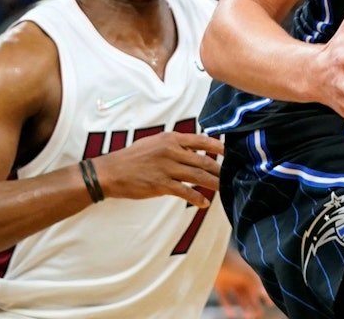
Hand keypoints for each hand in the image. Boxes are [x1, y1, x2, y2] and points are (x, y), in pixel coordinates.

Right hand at [94, 131, 223, 206]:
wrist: (112, 171)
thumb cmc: (133, 157)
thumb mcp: (155, 143)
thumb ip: (175, 145)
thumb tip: (194, 151)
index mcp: (171, 138)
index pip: (200, 140)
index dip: (217, 146)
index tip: (229, 152)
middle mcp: (171, 151)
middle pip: (203, 160)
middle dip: (219, 169)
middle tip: (231, 174)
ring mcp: (167, 168)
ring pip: (198, 176)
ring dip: (213, 184)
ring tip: (224, 189)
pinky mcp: (161, 185)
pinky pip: (185, 192)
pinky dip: (197, 198)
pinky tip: (204, 203)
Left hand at [214, 247, 275, 317]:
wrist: (213, 258)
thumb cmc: (232, 264)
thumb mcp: (247, 276)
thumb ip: (256, 285)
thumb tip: (265, 293)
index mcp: (250, 271)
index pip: (260, 284)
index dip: (265, 294)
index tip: (271, 304)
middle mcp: (241, 276)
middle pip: (250, 293)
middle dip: (254, 304)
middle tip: (257, 316)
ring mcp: (230, 280)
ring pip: (239, 297)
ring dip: (243, 307)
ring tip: (246, 317)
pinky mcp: (220, 284)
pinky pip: (225, 297)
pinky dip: (228, 306)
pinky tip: (231, 315)